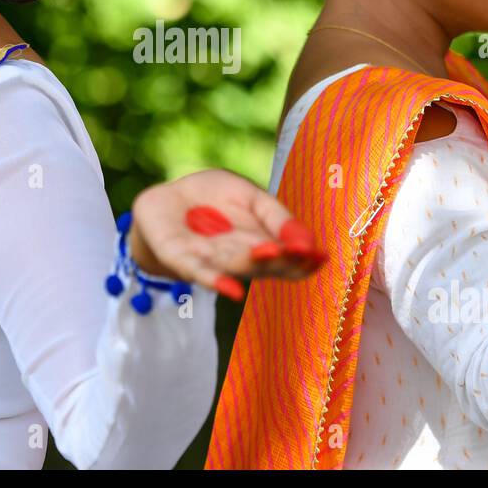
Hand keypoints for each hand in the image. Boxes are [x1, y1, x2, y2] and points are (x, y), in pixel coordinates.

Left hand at [127, 169, 324, 300]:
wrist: (166, 199)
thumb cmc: (211, 199)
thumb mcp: (249, 196)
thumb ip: (276, 215)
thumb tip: (309, 241)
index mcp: (261, 246)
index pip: (288, 260)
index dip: (304, 260)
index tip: (321, 256)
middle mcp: (239, 260)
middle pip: (265, 265)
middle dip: (282, 259)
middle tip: (301, 252)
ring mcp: (211, 262)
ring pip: (237, 266)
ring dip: (253, 263)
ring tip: (271, 253)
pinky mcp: (181, 260)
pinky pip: (200, 273)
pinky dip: (216, 281)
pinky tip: (232, 291)